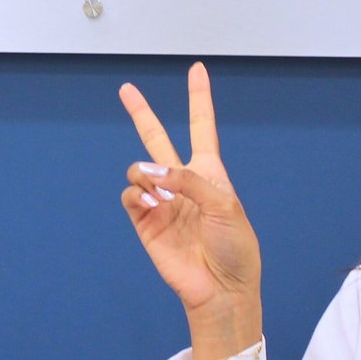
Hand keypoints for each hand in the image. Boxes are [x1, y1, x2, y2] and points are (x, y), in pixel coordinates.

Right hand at [118, 61, 262, 359]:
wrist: (222, 289)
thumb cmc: (235, 247)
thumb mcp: (224, 204)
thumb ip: (188, 180)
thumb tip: (147, 172)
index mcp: (210, 173)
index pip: (201, 127)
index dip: (199, 98)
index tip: (197, 70)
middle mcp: (183, 183)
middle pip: (157, 139)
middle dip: (141, 114)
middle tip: (126, 89)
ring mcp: (162, 202)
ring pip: (139, 169)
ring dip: (143, 172)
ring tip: (157, 192)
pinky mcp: (145, 223)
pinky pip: (131, 196)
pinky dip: (137, 195)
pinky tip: (151, 205)